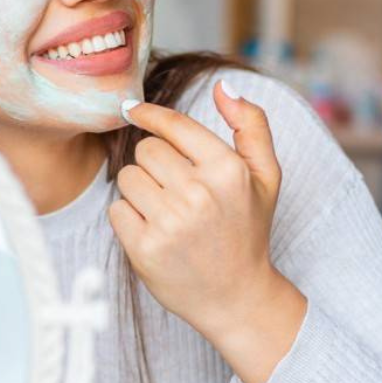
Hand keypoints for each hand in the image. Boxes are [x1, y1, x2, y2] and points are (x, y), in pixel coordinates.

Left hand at [109, 82, 305, 382]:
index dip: (149, 115)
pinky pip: (116, 210)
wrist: (236, 296)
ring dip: (140, 192)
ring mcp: (170, 223)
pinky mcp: (144, 248)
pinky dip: (128, 220)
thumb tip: (223, 85)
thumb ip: (251, 126)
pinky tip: (154, 233)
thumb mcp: (265, 176)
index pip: (173, 126)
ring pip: (127, 178)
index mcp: (227, 170)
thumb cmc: (246, 230)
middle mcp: (198, 194)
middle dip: (155, 166)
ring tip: (167, 214)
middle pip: (145, 151)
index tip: (131, 109)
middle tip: (177, 192)